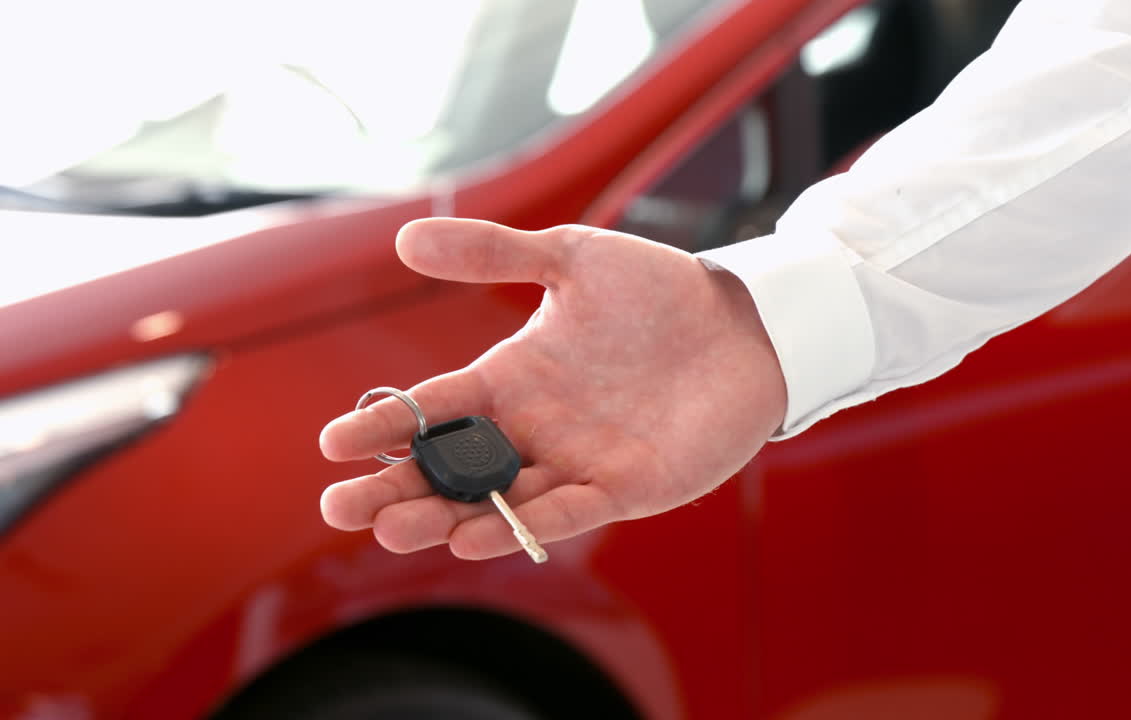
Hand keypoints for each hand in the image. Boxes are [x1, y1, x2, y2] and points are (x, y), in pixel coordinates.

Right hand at [319, 218, 785, 558]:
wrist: (743, 323)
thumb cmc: (658, 291)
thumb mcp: (571, 256)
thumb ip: (495, 253)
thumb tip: (405, 237)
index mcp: (511, 378)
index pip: (432, 409)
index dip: (384, 427)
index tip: (332, 444)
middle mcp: (532, 428)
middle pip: (450, 470)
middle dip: (395, 490)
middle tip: (338, 509)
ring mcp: (575, 462)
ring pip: (496, 502)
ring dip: (445, 518)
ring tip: (394, 527)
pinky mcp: (625, 487)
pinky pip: (565, 513)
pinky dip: (522, 526)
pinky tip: (475, 535)